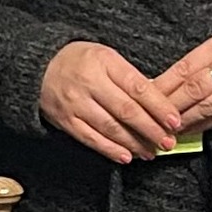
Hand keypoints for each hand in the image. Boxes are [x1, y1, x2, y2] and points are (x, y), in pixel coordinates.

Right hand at [39, 41, 180, 163]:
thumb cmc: (79, 61)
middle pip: (126, 110)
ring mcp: (76, 103)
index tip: (174, 120)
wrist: (38, 67)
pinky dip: (110, 149)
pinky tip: (126, 156)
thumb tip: (157, 103)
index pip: (138, 86)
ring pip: (110, 127)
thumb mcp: (105, 56)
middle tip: (168, 142)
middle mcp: (90, 82)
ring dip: (134, 143)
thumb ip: (128, 77)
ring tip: (151, 151)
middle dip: (151, 129)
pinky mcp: (66, 120)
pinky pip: (91, 138)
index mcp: (104, 61)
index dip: (158, 106)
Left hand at [152, 31, 211, 132]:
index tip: (146, 96)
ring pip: (207, 107)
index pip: (186, 67)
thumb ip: (195, 62)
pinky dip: (201, 126)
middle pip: (195, 88)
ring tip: (164, 128)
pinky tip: (186, 131)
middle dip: (170, 105)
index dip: (164, 85)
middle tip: (149, 117)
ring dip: (183, 120)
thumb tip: (160, 83)